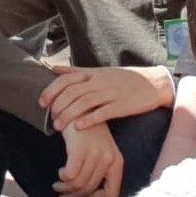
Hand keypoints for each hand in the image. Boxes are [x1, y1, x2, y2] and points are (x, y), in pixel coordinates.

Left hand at [41, 65, 173, 129]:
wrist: (153, 83)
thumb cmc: (123, 78)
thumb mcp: (100, 71)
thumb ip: (76, 71)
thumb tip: (54, 68)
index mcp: (93, 73)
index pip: (67, 79)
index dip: (52, 90)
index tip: (42, 102)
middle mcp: (100, 82)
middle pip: (73, 92)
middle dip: (58, 105)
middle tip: (50, 118)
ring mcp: (111, 93)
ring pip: (84, 103)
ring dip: (69, 115)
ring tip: (58, 127)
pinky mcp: (121, 106)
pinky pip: (103, 113)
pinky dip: (89, 119)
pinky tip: (78, 128)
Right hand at [56, 121, 123, 196]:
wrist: (78, 106)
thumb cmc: (87, 130)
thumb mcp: (100, 149)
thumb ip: (99, 168)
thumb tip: (87, 193)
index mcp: (117, 160)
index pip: (112, 193)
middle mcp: (108, 159)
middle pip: (90, 190)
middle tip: (62, 196)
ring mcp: (95, 154)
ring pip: (79, 184)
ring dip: (65, 189)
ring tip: (57, 185)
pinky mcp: (80, 150)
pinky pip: (70, 176)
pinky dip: (63, 178)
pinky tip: (60, 173)